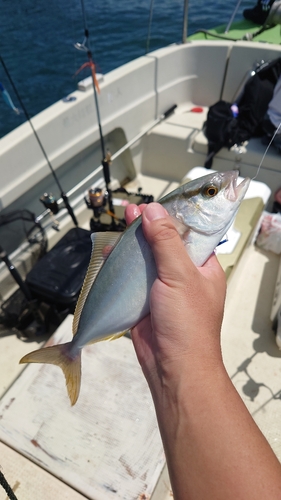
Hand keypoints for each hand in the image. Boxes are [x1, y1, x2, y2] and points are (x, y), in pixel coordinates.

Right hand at [125, 202, 225, 395]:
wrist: (173, 368)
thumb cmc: (187, 323)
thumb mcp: (180, 276)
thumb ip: (166, 242)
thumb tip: (153, 211)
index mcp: (203, 267)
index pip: (187, 234)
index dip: (169, 218)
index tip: (151, 206)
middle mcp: (184, 275)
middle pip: (162, 244)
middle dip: (146, 229)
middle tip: (130, 212)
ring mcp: (162, 289)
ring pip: (145, 260)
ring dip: (131, 246)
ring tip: (119, 229)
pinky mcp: (144, 301)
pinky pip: (131, 278)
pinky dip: (120, 266)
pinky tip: (110, 254)